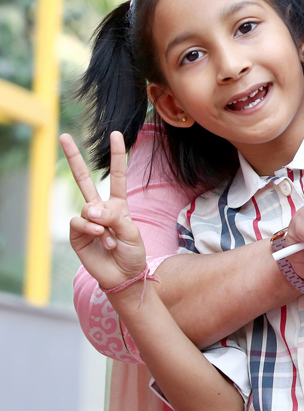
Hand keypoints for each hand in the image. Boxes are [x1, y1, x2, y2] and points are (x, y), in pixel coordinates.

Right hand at [60, 132, 146, 288]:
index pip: (117, 175)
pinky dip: (90, 229)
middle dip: (74, 158)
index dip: (117, 156)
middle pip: (84, 179)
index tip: (117, 134)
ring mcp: (87, 220)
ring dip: (101, 222)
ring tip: (110, 238)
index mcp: (119, 204)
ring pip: (86, 205)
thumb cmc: (132, 253)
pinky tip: (99, 238)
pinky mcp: (77, 233)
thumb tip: (90, 208)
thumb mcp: (132, 232)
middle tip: (64, 136)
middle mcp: (101, 209)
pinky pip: (79, 222)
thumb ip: (114, 216)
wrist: (123, 276)